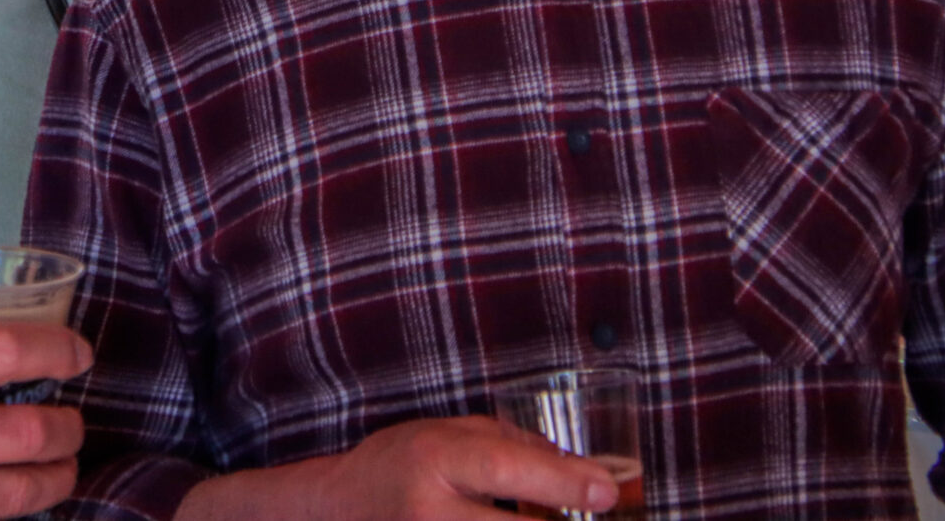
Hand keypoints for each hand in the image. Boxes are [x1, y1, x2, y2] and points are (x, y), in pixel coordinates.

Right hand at [0, 322, 92, 520]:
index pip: (4, 351)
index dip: (57, 346)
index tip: (76, 349)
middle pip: (34, 430)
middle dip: (70, 425)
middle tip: (73, 418)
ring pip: (22, 490)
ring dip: (56, 476)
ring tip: (61, 464)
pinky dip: (6, 511)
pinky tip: (9, 499)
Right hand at [179, 416, 619, 520]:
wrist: (336, 510)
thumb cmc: (402, 462)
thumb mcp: (452, 432)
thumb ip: (516, 447)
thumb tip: (588, 474)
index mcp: (435, 458)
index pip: (507, 470)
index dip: (564, 483)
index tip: (608, 492)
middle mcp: (428, 511)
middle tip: (593, 514)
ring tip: (547, 515)